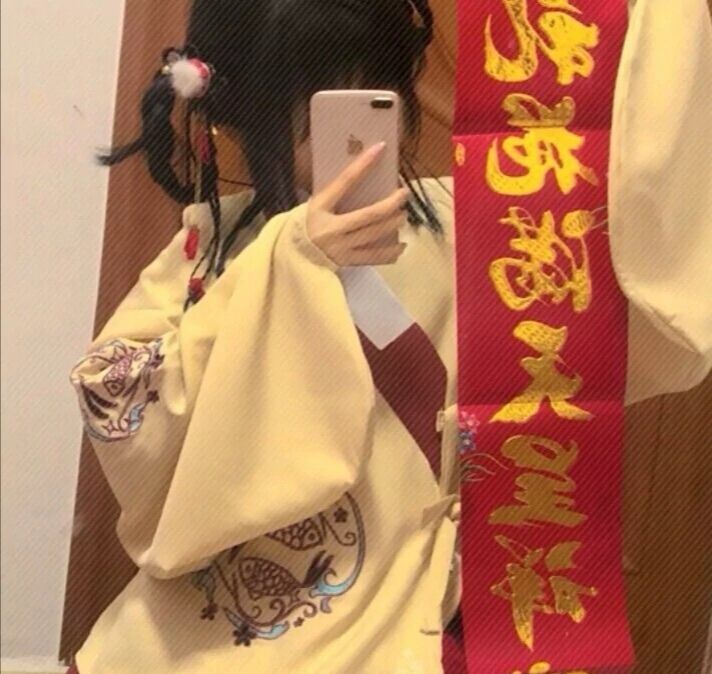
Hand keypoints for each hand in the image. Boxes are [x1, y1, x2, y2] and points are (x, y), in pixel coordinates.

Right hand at [306, 143, 409, 266]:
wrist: (292, 256)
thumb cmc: (306, 225)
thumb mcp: (315, 205)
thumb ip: (335, 195)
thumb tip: (362, 176)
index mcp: (320, 208)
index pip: (345, 182)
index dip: (363, 165)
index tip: (380, 148)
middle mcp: (332, 229)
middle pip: (369, 215)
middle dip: (391, 203)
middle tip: (404, 194)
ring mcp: (340, 248)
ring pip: (375, 234)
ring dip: (393, 224)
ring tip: (403, 216)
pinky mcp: (346, 262)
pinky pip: (373, 257)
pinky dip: (390, 253)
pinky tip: (401, 246)